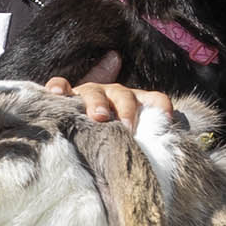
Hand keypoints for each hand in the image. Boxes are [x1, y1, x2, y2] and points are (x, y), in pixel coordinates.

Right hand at [44, 55, 170, 128]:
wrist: (75, 118)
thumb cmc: (106, 131)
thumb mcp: (125, 136)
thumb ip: (144, 135)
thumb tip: (164, 140)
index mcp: (133, 102)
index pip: (153, 99)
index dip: (161, 107)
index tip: (167, 120)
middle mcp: (113, 93)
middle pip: (123, 97)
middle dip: (126, 111)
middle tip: (128, 129)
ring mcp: (89, 92)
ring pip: (94, 92)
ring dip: (97, 103)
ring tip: (99, 116)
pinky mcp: (66, 95)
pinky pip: (61, 84)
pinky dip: (59, 87)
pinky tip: (57, 94)